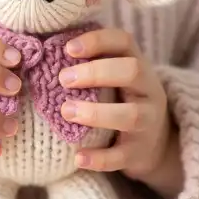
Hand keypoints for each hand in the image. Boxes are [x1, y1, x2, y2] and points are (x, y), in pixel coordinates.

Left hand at [58, 28, 183, 197]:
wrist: (156, 142)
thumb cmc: (121, 99)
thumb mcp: (115, 76)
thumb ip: (91, 61)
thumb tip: (42, 46)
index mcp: (138, 64)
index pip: (124, 41)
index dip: (97, 40)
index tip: (68, 48)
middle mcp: (148, 90)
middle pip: (131, 71)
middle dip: (95, 72)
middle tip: (63, 79)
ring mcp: (147, 122)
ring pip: (130, 115)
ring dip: (96, 113)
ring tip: (66, 111)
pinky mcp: (139, 152)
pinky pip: (121, 156)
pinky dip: (99, 158)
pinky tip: (78, 157)